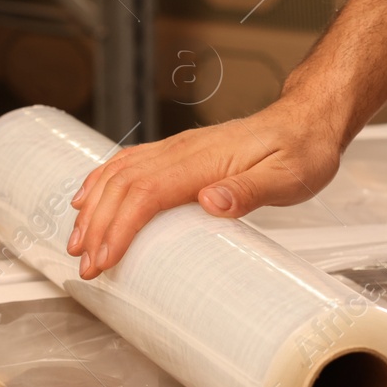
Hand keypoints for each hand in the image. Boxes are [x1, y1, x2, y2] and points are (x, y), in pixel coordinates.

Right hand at [66, 93, 347, 278]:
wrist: (309, 121)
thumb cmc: (303, 151)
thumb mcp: (289, 177)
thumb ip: (249, 191)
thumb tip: (209, 203)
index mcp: (205, 159)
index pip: (147, 192)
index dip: (119, 227)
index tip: (105, 259)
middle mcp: (185, 150)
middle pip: (124, 185)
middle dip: (97, 226)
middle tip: (85, 265)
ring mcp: (179, 149)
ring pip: (120, 172)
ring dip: (93, 207)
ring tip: (77, 241)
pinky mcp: (181, 153)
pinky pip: (130, 163)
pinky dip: (102, 181)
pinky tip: (88, 198)